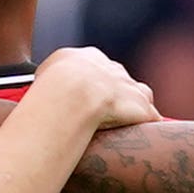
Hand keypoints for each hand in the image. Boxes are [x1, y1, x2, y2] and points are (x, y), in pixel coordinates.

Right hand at [31, 44, 158, 133]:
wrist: (73, 92)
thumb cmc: (52, 86)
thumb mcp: (44, 73)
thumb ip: (48, 77)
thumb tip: (42, 87)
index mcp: (89, 57)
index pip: (96, 67)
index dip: (93, 82)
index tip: (87, 95)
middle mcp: (113, 69)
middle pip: (121, 79)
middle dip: (116, 93)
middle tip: (106, 111)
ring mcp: (130, 87)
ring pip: (140, 94)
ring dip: (136, 106)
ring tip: (129, 122)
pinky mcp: (143, 107)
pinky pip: (151, 116)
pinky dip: (149, 124)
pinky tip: (147, 135)